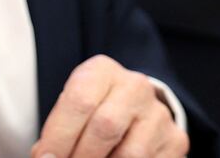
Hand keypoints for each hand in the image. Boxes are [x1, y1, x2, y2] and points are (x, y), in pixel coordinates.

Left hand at [32, 55, 187, 157]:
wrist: (134, 109)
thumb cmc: (92, 111)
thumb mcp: (71, 110)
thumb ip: (58, 131)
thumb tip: (44, 157)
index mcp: (103, 71)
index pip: (79, 101)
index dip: (58, 136)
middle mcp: (135, 87)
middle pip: (105, 127)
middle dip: (79, 156)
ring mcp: (159, 114)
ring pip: (130, 154)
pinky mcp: (175, 140)